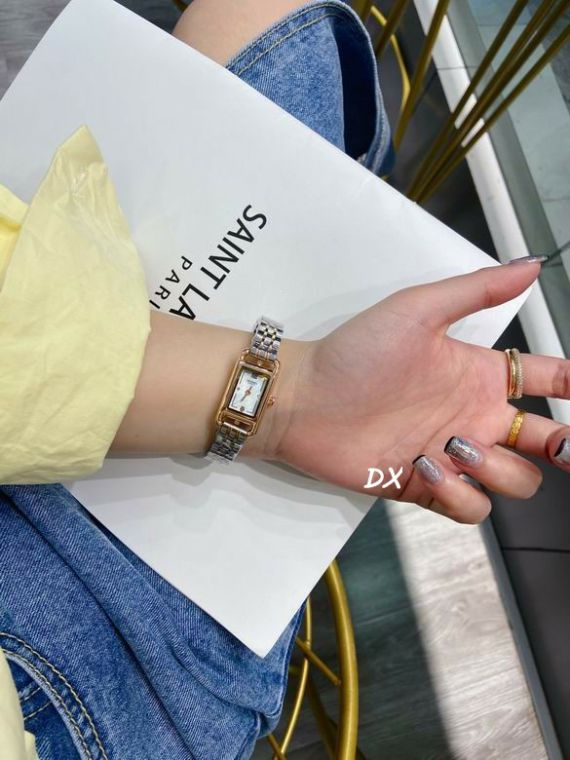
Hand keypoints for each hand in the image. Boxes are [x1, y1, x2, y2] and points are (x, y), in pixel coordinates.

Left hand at [247, 259, 569, 523]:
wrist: (303, 399)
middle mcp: (471, 417)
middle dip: (566, 446)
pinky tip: (425, 467)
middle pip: (545, 440)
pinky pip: (470, 507)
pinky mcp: (425, 487)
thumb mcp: (418, 310)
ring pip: (514, 479)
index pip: (544, 379)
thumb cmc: (354, 352)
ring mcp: (451, 455)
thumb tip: (532, 264)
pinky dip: (459, 494)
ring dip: (499, 469)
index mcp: (476, 375)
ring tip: (455, 446)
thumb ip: (476, 290)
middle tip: (563, 446)